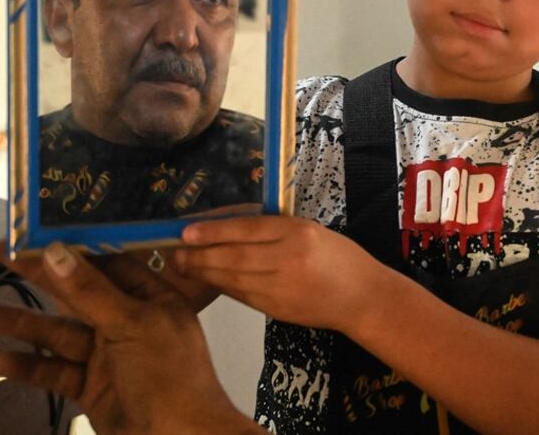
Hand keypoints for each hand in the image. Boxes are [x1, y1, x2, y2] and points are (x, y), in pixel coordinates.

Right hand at [0, 243, 258, 434]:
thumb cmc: (169, 375)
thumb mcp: (131, 324)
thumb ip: (91, 291)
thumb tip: (58, 252)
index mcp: (152, 298)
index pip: (108, 264)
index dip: (73, 250)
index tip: (39, 234)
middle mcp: (129, 322)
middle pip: (76, 296)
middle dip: (39, 278)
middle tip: (2, 256)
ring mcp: (108, 356)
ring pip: (58, 334)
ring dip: (21, 324)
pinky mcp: (92, 387)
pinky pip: (55, 371)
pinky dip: (29, 366)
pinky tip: (1, 358)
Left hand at [175, 216, 385, 333]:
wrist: (364, 297)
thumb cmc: (340, 258)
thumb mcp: (312, 231)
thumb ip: (277, 231)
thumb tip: (230, 230)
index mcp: (298, 232)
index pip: (247, 228)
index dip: (213, 231)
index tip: (186, 231)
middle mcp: (288, 258)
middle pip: (233, 256)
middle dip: (199, 255)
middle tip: (174, 253)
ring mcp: (282, 287)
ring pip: (233, 279)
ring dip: (205, 273)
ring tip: (184, 267)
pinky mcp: (277, 310)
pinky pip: (243, 295)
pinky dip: (224, 287)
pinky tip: (212, 281)